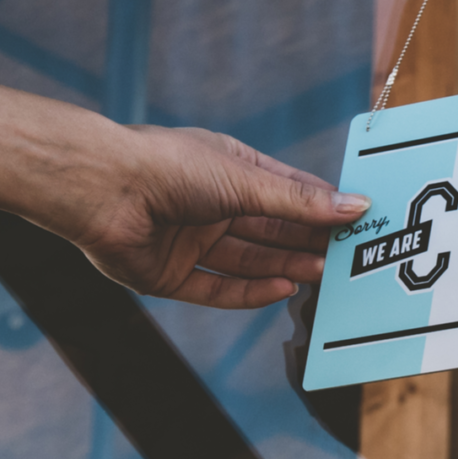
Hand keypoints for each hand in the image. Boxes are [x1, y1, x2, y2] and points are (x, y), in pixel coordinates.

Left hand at [56, 126, 369, 308]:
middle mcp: (211, 206)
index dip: (322, 207)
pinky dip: (249, 293)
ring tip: (323, 274)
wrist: (99, 188)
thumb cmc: (169, 165)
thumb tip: (355, 206)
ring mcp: (190, 242)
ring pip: (248, 261)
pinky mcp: (169, 275)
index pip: (288, 192)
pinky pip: (216, 289)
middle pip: (271, 231)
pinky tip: (281, 290)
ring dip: (286, 268)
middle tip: (346, 256)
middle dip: (308, 243)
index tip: (358, 220)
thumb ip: (299, 202)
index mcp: (230, 170)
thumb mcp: (245, 180)